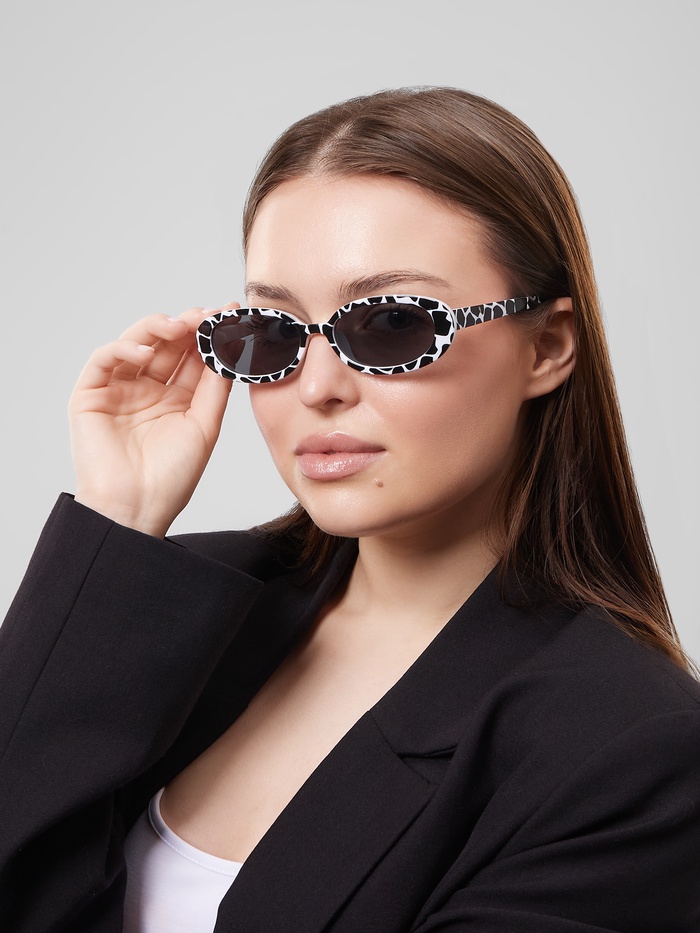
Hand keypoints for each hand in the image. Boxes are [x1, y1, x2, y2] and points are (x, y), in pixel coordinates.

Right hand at [68, 304, 236, 535]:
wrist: (137, 510)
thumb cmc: (171, 478)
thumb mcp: (204, 426)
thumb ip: (215, 387)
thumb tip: (231, 347)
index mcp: (177, 398)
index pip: (194, 357)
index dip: (210, 335)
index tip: (231, 315)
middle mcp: (148, 390)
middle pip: (168, 346)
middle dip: (189, 326)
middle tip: (208, 314)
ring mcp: (119, 390)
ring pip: (137, 344)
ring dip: (158, 328)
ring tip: (181, 324)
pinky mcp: (90, 395)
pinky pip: (104, 361)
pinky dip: (122, 348)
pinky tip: (145, 349)